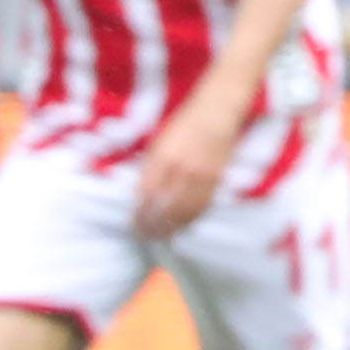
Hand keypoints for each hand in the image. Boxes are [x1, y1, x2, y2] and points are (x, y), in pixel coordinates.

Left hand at [134, 98, 240, 238]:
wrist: (217, 113)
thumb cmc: (185, 123)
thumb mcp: (160, 142)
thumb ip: (150, 167)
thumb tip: (140, 195)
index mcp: (163, 157)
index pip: (146, 195)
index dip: (139, 214)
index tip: (133, 224)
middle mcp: (181, 169)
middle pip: (164, 208)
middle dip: (153, 225)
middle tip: (145, 236)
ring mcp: (200, 176)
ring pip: (183, 212)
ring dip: (171, 228)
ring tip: (162, 237)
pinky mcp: (215, 180)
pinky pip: (201, 207)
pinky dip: (190, 220)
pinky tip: (183, 226)